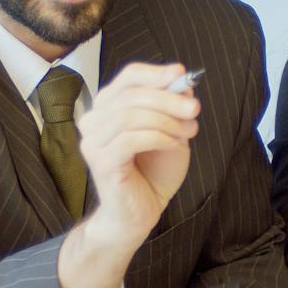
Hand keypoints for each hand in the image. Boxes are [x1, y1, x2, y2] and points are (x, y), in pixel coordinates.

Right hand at [75, 62, 198, 245]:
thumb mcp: (169, 133)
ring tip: (189, 132)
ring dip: (167, 120)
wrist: (139, 214)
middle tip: (195, 109)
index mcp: (107, 108)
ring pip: (130, 115)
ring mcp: (93, 142)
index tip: (182, 73)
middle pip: (130, 94)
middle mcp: (93, 121)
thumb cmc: (151, 174)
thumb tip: (182, 83)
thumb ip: (171, 108)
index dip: (155, 73)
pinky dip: (158, 137)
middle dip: (168, 99)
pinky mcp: (101, 162)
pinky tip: (174, 144)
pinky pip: (131, 139)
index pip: (128, 77)